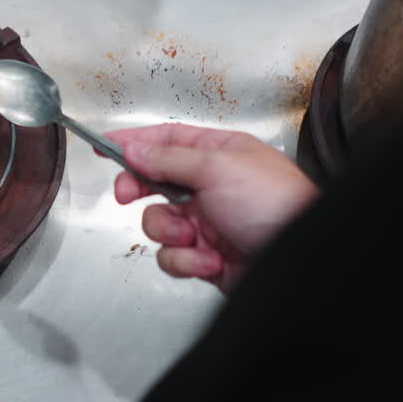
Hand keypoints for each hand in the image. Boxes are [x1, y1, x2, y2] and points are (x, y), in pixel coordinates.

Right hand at [106, 124, 318, 292]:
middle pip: (153, 181)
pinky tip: (210, 261)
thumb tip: (135, 150)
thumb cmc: (276, 205)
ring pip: (157, 222)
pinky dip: (185, 261)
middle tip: (127, 193)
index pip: (166, 140)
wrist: (299, 261)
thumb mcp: (218, 167)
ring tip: (193, 237)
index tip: (103, 144)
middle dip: (138, 189)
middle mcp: (211, 185)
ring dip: (169, 231)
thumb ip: (169, 158)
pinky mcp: (204, 257)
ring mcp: (206, 222)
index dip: (133, 141)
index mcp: (219, 153)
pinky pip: (171, 256)